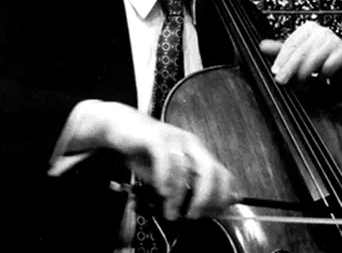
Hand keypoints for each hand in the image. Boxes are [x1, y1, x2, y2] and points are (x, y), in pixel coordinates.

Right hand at [87, 102, 235, 220]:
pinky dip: (165, 177)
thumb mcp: (168, 175)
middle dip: (205, 196)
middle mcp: (190, 144)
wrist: (119, 127)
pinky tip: (161, 191)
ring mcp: (174, 138)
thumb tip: (205, 208)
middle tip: (194, 215)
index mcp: (198, 152)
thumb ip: (186, 189)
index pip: (222, 173)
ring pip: (185, 167)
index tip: (214, 214)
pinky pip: (165, 157)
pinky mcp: (155, 137)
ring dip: (179, 195)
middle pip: (209, 169)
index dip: (222, 195)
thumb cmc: (144, 152)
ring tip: (170, 212)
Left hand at [261, 21, 341, 102]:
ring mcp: (336, 42)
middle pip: (301, 51)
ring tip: (301, 85)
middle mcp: (322, 32)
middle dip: (290, 68)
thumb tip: (262, 46)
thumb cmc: (321, 63)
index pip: (291, 43)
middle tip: (282, 81)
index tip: (275, 71)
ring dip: (305, 74)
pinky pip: (330, 66)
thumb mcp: (299, 57)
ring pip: (314, 58)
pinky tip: (320, 81)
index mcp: (309, 29)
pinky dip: (322, 76)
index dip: (282, 58)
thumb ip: (282, 51)